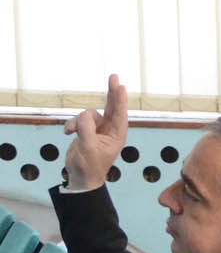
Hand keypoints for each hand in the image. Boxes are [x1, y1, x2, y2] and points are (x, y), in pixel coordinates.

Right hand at [61, 75, 128, 192]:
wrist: (80, 177)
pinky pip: (78, 120)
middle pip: (111, 106)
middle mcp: (109, 130)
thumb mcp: (88, 149)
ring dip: (77, 121)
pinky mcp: (87, 130)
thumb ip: (86, 130)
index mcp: (117, 136)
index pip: (120, 114)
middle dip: (111, 92)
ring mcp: (98, 129)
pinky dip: (72, 124)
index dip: (120, 100)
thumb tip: (85, 114)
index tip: (120, 86)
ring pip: (88, 114)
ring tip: (72, 132)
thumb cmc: (89, 167)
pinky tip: (67, 132)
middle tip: (114, 76)